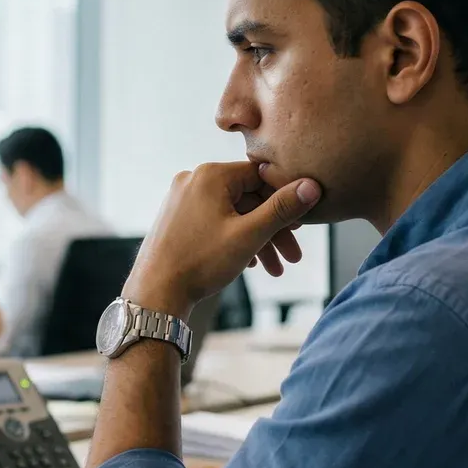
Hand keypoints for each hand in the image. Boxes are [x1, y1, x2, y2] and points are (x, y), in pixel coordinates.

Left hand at [124, 162, 321, 316]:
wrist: (155, 292)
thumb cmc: (200, 262)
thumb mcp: (249, 235)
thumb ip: (282, 209)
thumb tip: (312, 186)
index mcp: (211, 175)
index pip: (260, 176)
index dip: (285, 200)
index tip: (301, 227)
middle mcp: (194, 180)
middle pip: (248, 198)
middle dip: (273, 229)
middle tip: (293, 257)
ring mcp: (183, 198)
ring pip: (233, 213)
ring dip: (257, 239)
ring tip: (275, 270)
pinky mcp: (177, 217)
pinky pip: (216, 221)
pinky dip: (235, 239)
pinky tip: (249, 263)